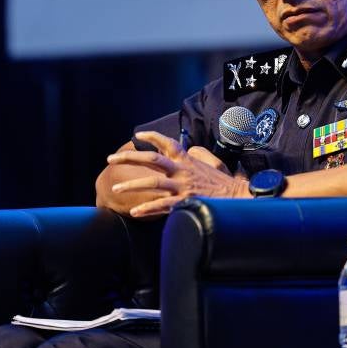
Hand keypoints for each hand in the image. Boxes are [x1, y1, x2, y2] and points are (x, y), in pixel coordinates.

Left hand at [107, 131, 250, 216]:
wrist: (235, 196)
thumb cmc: (220, 181)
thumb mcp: (207, 161)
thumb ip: (193, 155)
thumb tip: (185, 151)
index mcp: (186, 159)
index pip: (166, 142)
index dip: (150, 136)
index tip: (137, 136)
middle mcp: (181, 169)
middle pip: (151, 158)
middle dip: (128, 157)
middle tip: (111, 159)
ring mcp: (182, 186)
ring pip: (153, 182)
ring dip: (132, 185)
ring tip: (116, 189)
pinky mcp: (184, 201)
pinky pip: (161, 205)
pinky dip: (147, 208)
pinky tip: (135, 212)